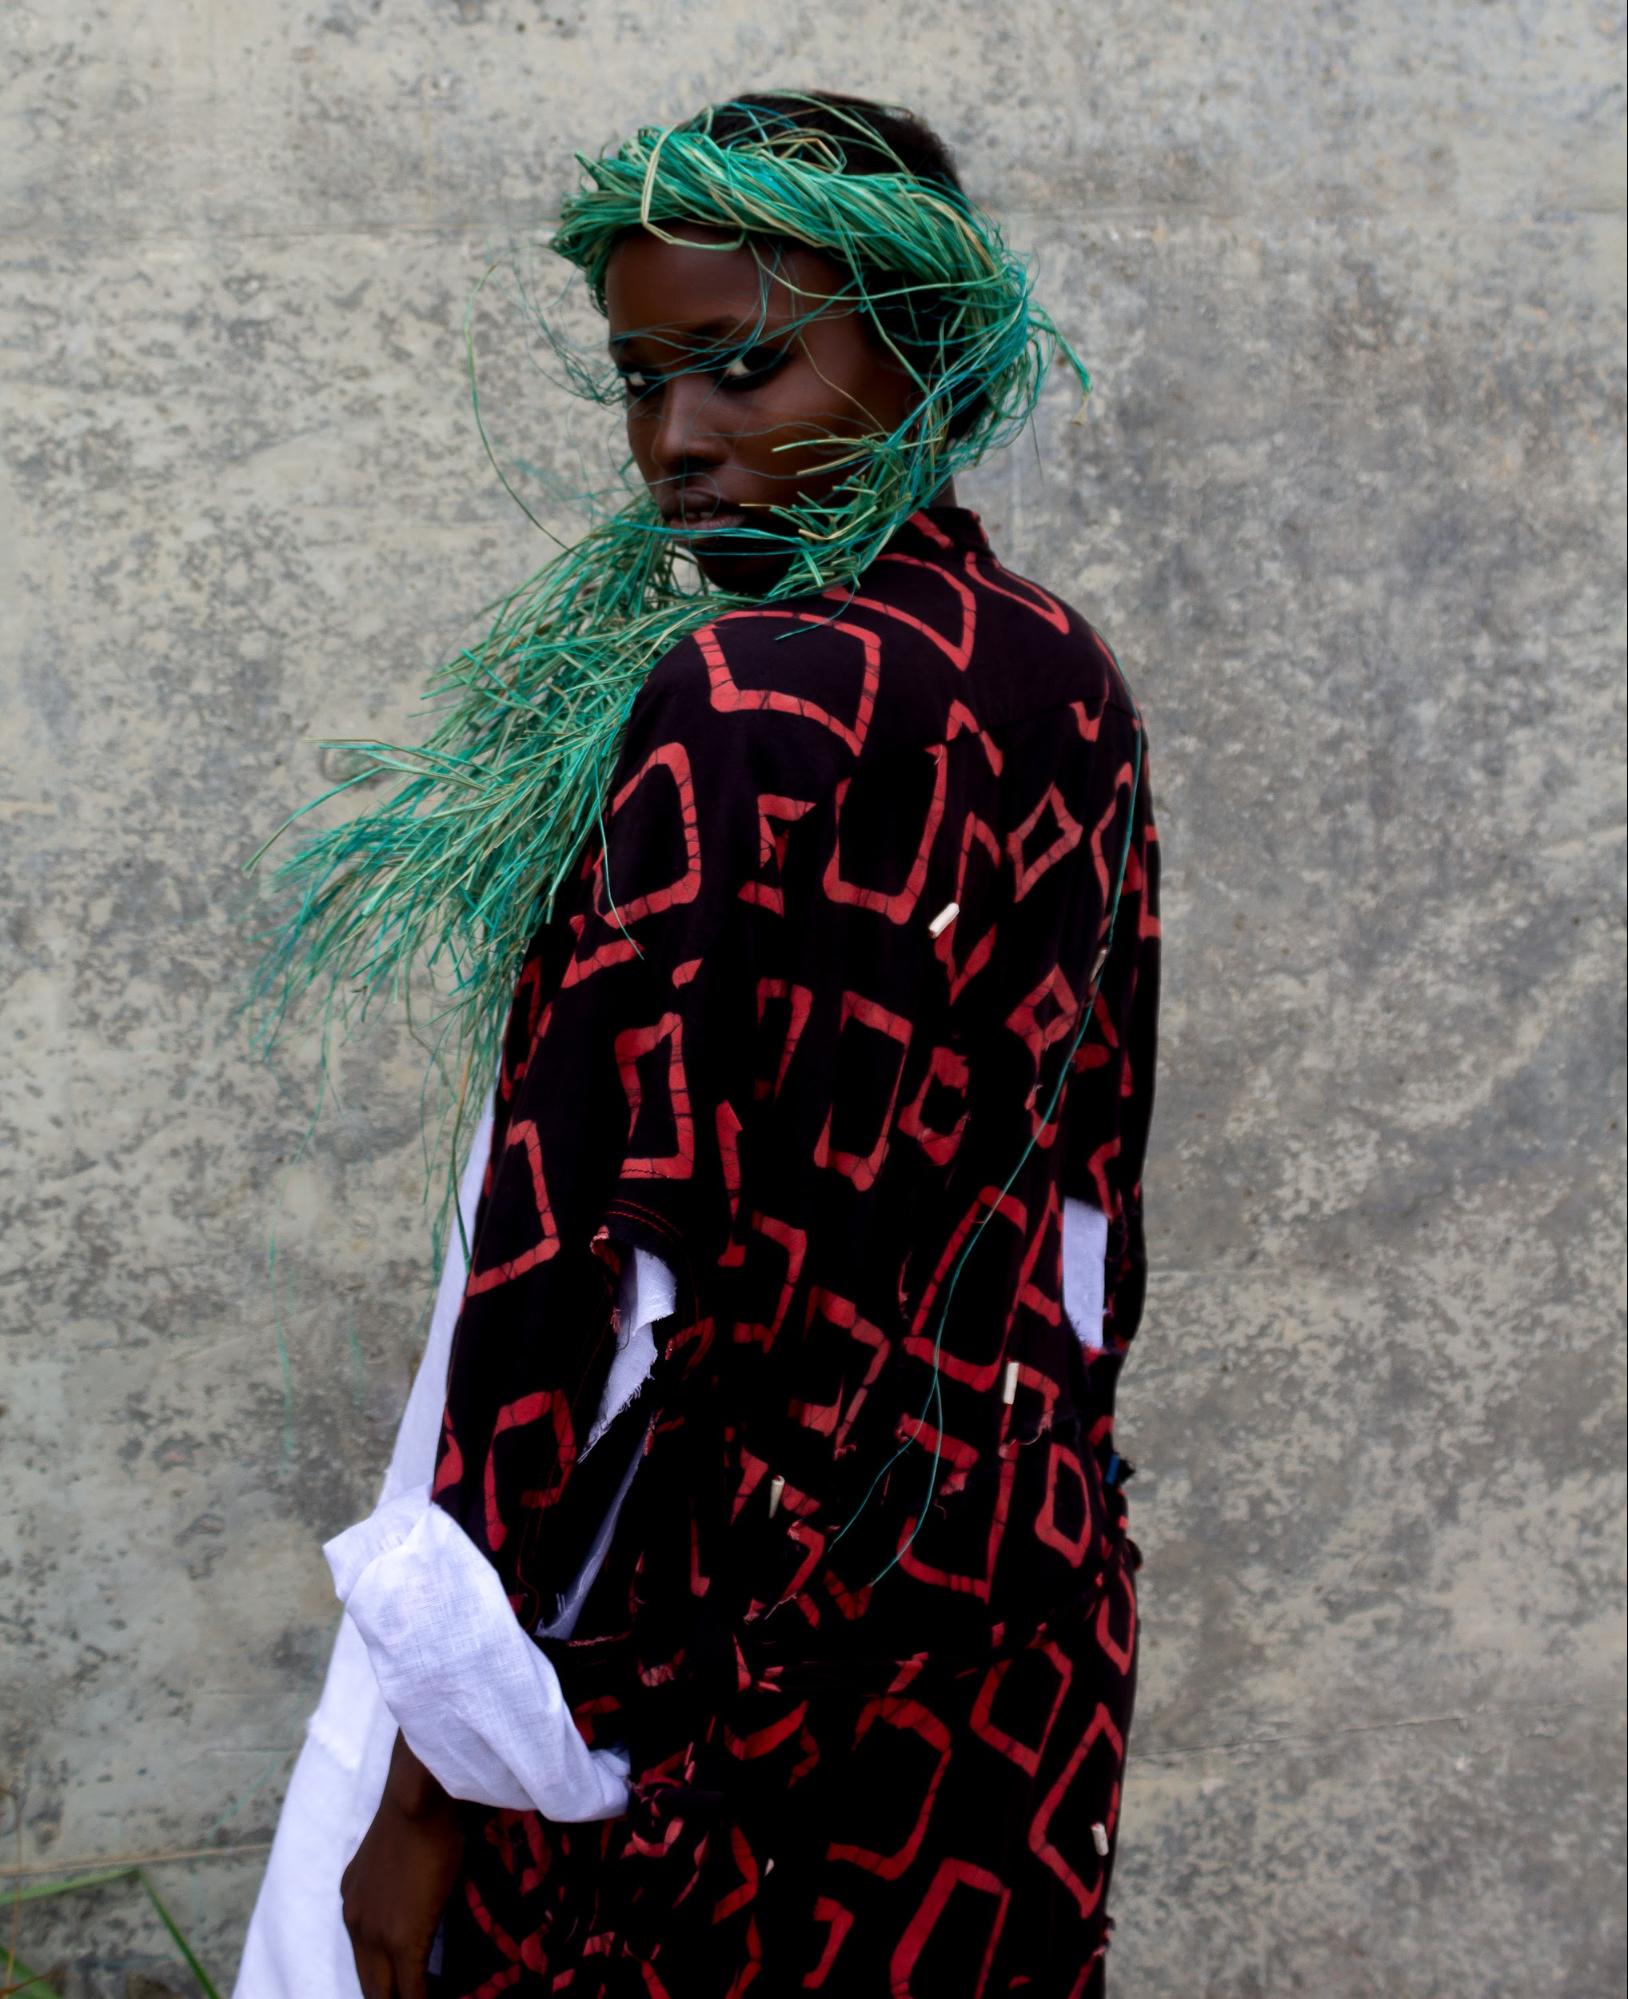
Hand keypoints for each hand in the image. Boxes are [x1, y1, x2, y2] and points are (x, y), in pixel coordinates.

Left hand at [342, 1730, 465, 1998]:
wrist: (417, 1797)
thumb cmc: (418, 1808)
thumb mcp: (397, 1853)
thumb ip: (401, 1883)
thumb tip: (424, 1893)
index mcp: (354, 1902)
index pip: (366, 1960)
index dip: (388, 1981)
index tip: (407, 1985)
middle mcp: (355, 1922)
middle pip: (370, 1987)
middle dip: (393, 1997)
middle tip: (415, 1997)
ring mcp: (373, 1933)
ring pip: (384, 1994)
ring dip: (409, 1998)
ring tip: (432, 1995)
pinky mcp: (400, 1939)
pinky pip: (412, 1990)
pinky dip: (425, 1998)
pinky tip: (451, 1998)